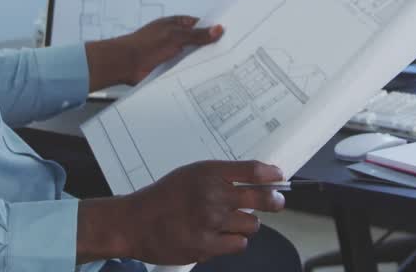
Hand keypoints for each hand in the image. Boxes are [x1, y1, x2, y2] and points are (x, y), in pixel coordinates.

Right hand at [76, 161, 285, 264]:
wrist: (135, 222)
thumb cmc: (164, 197)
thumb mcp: (191, 175)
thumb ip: (222, 176)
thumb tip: (258, 180)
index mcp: (208, 173)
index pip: (252, 170)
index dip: (272, 174)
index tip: (279, 177)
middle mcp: (211, 195)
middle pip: (261, 198)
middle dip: (274, 201)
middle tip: (276, 201)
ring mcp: (210, 222)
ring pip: (252, 225)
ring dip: (245, 224)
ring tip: (229, 222)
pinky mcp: (207, 245)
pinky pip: (238, 244)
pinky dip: (233, 241)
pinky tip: (219, 235)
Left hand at [86, 16, 222, 89]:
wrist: (125, 64)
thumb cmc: (146, 45)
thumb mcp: (175, 36)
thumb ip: (197, 35)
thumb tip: (218, 29)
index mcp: (176, 24)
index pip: (200, 25)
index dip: (213, 29)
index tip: (230, 35)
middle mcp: (175, 38)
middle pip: (198, 42)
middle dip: (210, 47)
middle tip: (232, 53)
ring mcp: (173, 54)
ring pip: (193, 57)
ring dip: (202, 62)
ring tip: (225, 67)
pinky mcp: (169, 69)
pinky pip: (185, 70)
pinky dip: (193, 73)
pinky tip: (207, 77)